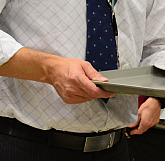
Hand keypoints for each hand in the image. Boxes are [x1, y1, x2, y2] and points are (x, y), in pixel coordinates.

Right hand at [0, 48, 114, 103]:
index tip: (111, 92)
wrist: (53, 70)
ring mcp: (69, 96)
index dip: (104, 93)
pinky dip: (86, 96)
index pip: (94, 91)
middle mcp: (72, 89)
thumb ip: (94, 74)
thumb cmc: (68, 66)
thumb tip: (104, 81)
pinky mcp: (67, 99)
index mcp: (77, 79)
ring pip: (87, 99)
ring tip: (89, 85)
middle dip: (99, 92)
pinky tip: (83, 89)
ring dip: (92, 94)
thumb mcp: (84, 65)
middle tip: (101, 86)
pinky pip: (81, 100)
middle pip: (92, 96)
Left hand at [127, 97, 161, 134]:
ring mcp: (154, 122)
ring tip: (138, 123)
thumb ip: (135, 121)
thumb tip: (131, 125)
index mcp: (145, 123)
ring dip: (142, 127)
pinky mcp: (156, 120)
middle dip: (138, 130)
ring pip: (147, 128)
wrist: (156, 101)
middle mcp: (150, 124)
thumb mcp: (139, 112)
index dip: (134, 132)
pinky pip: (150, 124)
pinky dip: (146, 124)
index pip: (139, 131)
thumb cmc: (148, 105)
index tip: (131, 132)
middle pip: (143, 130)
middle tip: (133, 129)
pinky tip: (144, 120)